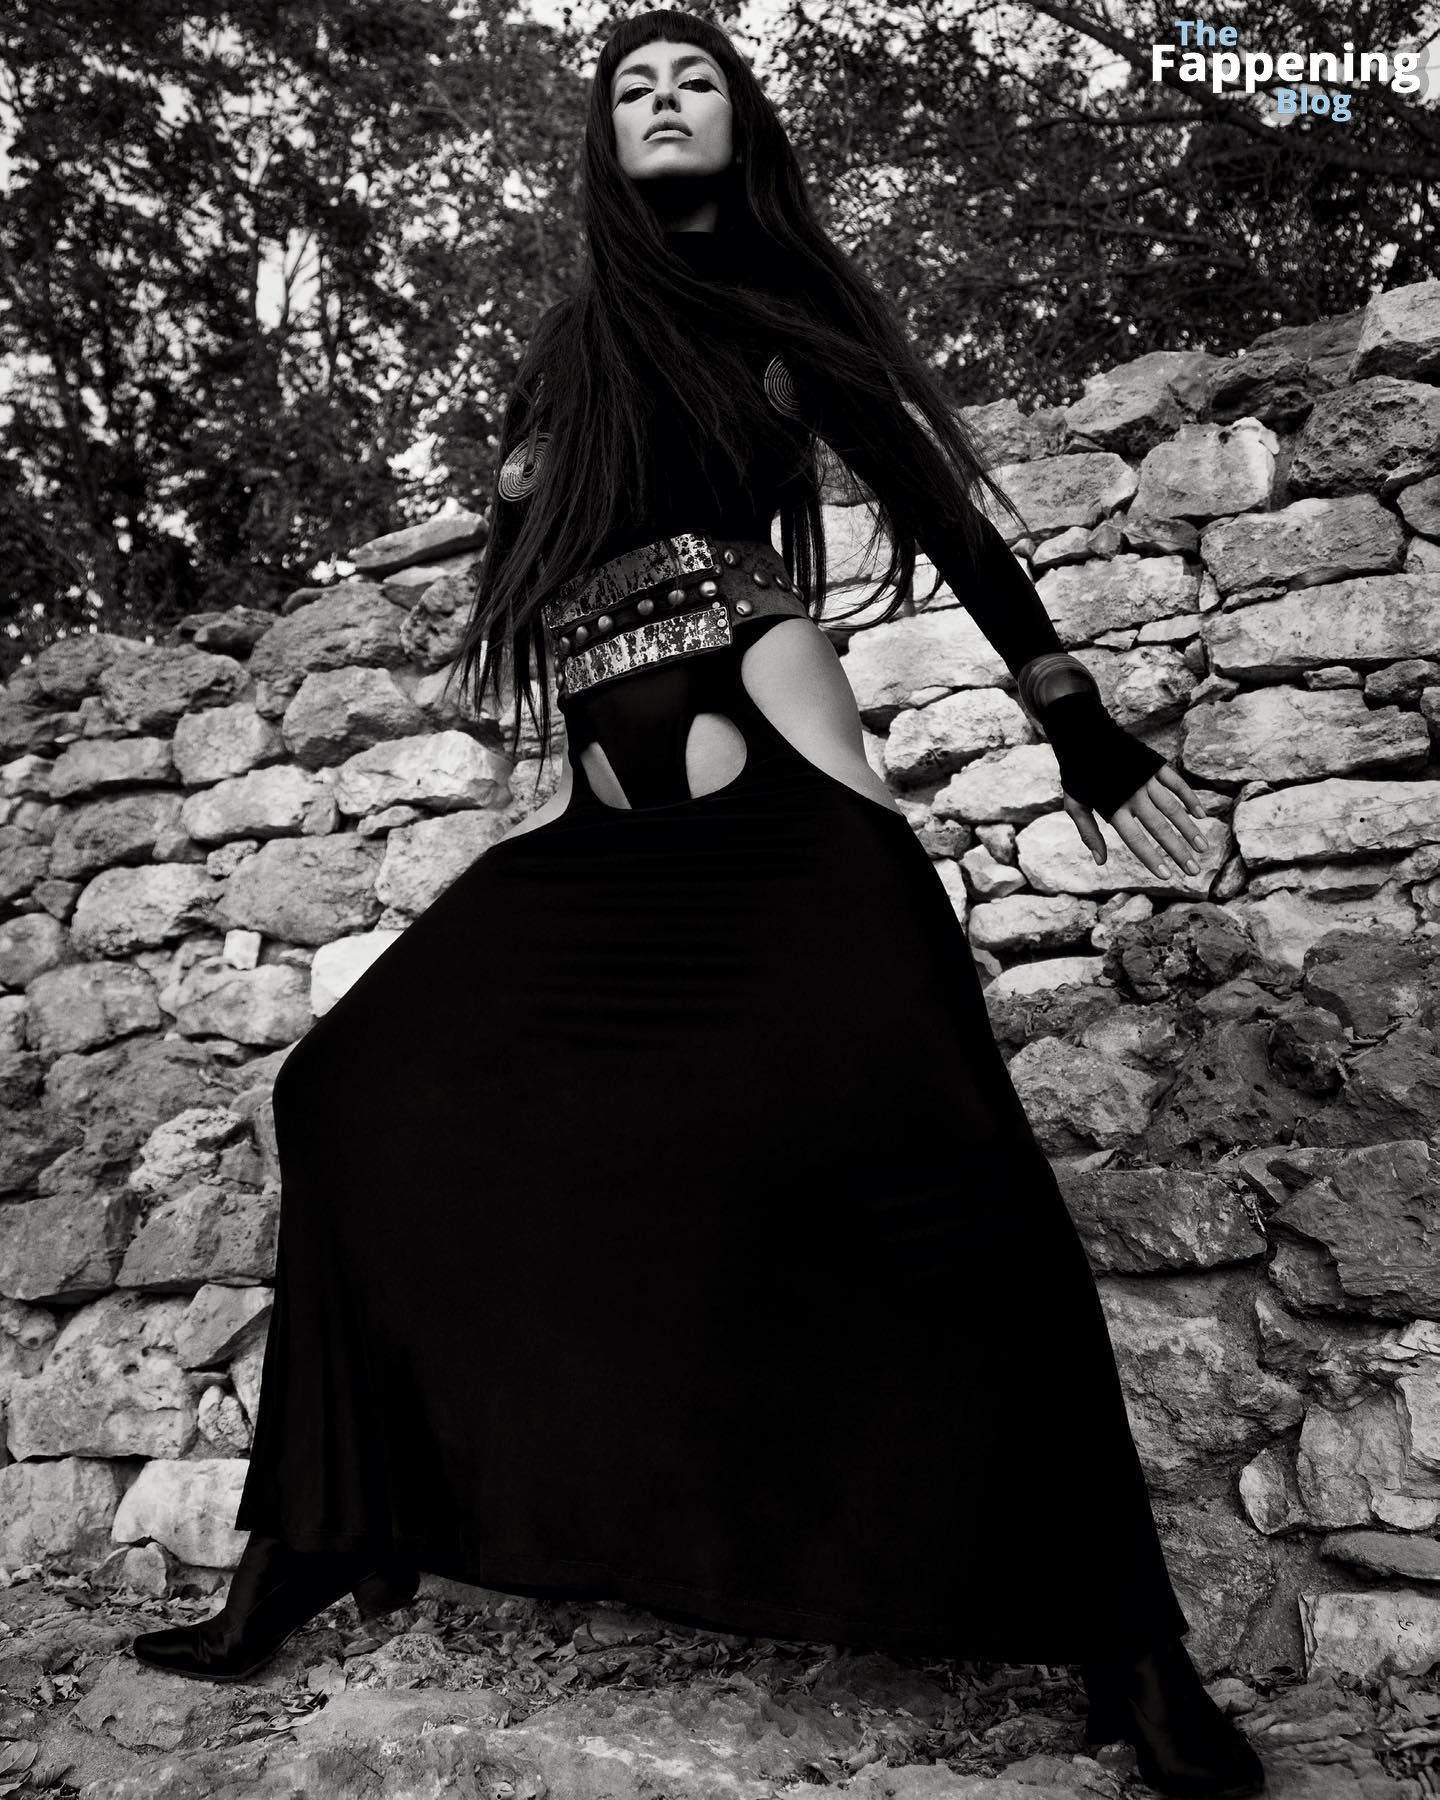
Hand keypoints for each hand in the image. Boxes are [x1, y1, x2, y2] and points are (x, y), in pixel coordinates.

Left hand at [1064, 763, 1212, 879]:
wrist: (1084, 735)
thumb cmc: (1078, 775)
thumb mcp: (1075, 805)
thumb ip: (1088, 833)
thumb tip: (1100, 862)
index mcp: (1113, 807)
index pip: (1135, 839)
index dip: (1151, 858)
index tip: (1166, 875)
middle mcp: (1133, 795)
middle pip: (1160, 828)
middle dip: (1178, 851)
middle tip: (1193, 870)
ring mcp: (1146, 779)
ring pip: (1173, 808)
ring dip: (1189, 829)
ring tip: (1203, 847)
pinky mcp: (1154, 765)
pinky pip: (1177, 783)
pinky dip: (1190, 799)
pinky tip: (1201, 815)